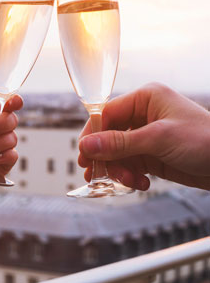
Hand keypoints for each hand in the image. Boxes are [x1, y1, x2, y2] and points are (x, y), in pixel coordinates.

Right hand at [78, 83, 209, 190]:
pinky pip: (129, 163)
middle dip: (105, 156)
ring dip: (118, 169)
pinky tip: (140, 183)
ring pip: (117, 152)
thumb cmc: (204, 141)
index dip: (93, 134)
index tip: (84, 153)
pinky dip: (130, 175)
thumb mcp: (158, 139)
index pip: (107, 113)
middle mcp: (142, 115)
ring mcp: (146, 136)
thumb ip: (120, 143)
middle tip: (95, 173)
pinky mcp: (150, 154)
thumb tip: (86, 145)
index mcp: (144, 99)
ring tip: (128, 181)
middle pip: (109, 135)